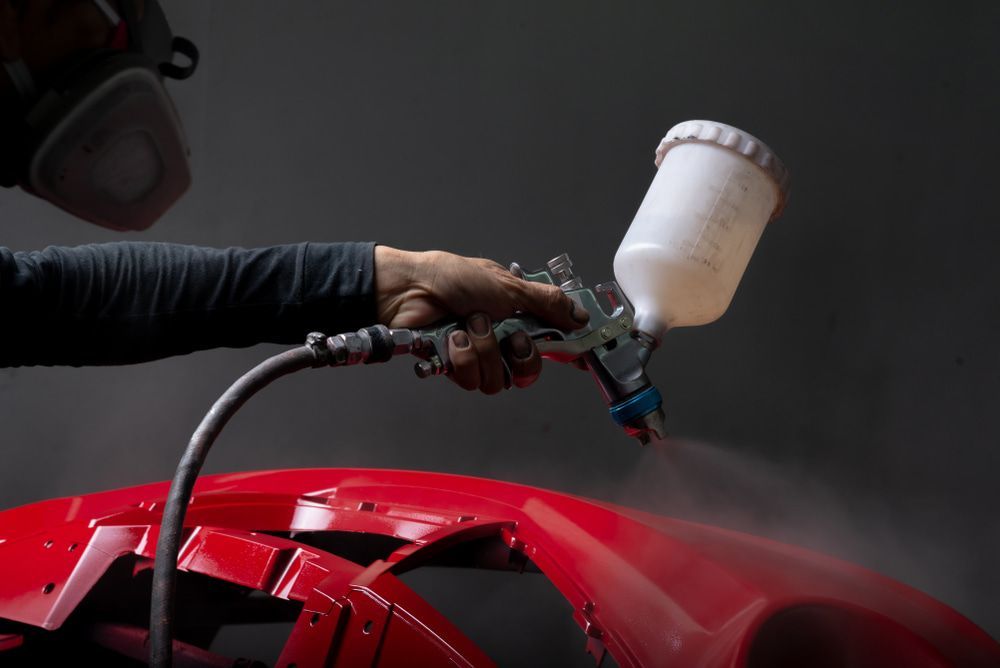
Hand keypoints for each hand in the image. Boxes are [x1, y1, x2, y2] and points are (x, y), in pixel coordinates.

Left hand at [374, 246, 589, 393]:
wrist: (411, 290)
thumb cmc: (454, 278)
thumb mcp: (510, 286)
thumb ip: (548, 303)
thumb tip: (580, 315)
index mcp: (517, 315)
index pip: (550, 340)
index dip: (565, 353)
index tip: (579, 360)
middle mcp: (501, 338)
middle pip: (528, 371)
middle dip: (520, 354)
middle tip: (509, 335)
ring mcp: (478, 354)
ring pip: (499, 378)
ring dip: (485, 350)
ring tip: (468, 327)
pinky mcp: (456, 367)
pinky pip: (472, 379)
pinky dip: (463, 357)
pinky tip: (453, 338)